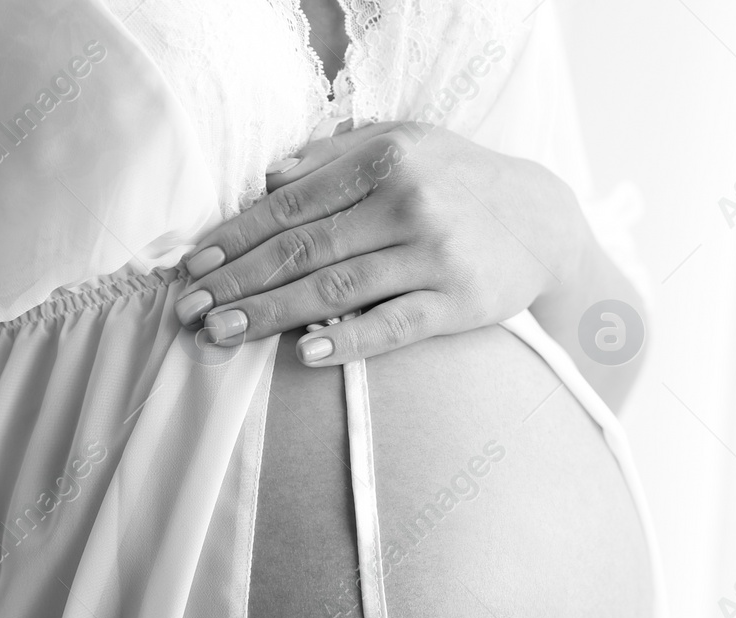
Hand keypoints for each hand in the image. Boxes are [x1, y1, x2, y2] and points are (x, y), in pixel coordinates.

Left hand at [172, 123, 589, 366]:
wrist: (546, 222)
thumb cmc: (460, 182)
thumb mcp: (406, 145)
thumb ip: (335, 156)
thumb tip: (268, 179)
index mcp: (385, 160)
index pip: (291, 205)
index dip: (236, 238)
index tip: (194, 267)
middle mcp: (407, 203)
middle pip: (303, 249)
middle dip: (238, 282)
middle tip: (190, 310)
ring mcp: (434, 254)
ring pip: (336, 289)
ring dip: (271, 315)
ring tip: (223, 334)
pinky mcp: (459, 302)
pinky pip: (393, 325)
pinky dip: (347, 341)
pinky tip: (304, 354)